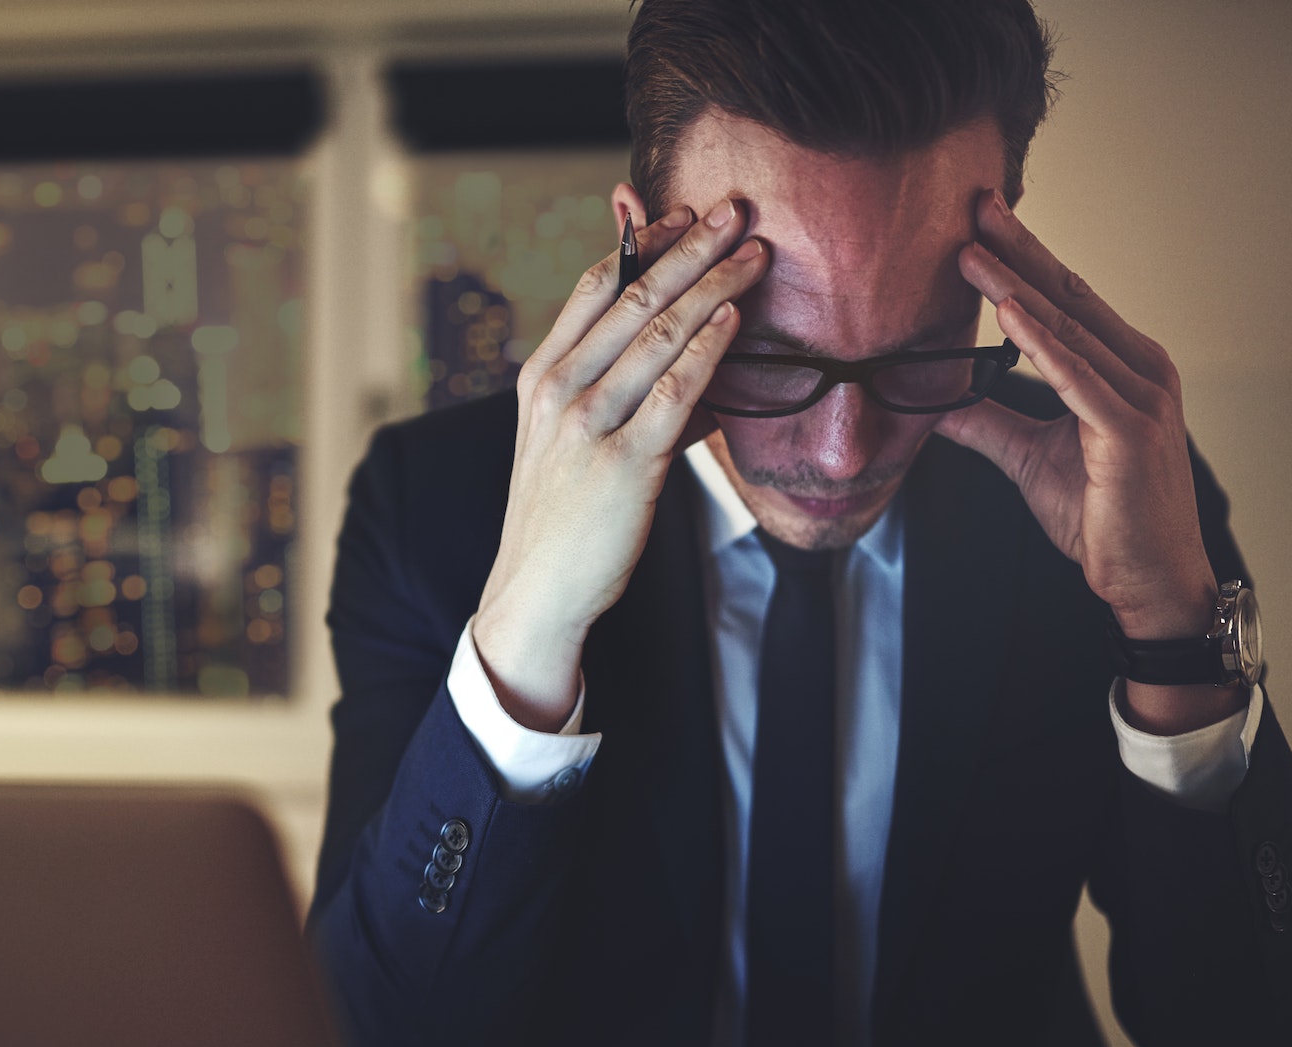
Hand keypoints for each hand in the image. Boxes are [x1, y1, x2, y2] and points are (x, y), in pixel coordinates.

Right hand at [474, 200, 769, 729]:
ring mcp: (589, 424)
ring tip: (755, 254)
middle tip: (736, 211)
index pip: (594, 286)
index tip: (687, 212)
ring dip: (713, 286)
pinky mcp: (624, 463)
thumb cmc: (564, 516)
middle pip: (632, 297)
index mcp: (541, 375)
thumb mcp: (568, 439)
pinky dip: (708, 349)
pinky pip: (675, 391)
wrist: (536, 592)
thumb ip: (614, 388)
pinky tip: (736, 320)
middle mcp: (558, 389)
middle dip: (691, 247)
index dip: (644, 242)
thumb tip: (689, 354)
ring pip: (658, 334)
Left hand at [938, 189, 1245, 733]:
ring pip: (1066, 329)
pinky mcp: (1130, 430)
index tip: (977, 222)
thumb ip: (988, 423)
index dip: (1021, 258)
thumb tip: (932, 404)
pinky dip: (1040, 342)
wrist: (1146, 578)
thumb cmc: (1102, 517)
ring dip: (1014, 286)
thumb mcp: (1029, 459)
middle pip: (1067, 296)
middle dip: (1017, 249)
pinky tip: (1006, 313)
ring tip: (969, 250)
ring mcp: (1141, 395)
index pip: (1064, 299)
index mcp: (1122, 366)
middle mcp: (1140, 368)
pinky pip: (1075, 376)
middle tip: (972, 204)